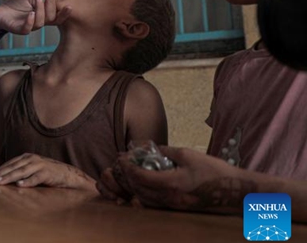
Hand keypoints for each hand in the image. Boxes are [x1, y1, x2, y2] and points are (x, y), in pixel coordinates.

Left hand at [0, 0, 71, 33]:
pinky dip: (30, 21)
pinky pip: (26, 29)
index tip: (69, 5)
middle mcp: (37, 23)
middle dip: (51, 4)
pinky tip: (31, 13)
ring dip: (41, 9)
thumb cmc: (16, 7)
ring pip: (40, 23)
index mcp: (43, 17)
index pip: (57, 18)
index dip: (64, 14)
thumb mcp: (31, 0)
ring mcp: (27, 27)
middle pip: (50, 18)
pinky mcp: (17, 29)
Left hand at [0, 153, 96, 192]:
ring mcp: (39, 165)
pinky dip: (27, 182)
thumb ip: (20, 172)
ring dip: (10, 177)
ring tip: (0, 182)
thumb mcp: (32, 170)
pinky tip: (19, 185)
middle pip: (13, 167)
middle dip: (0, 174)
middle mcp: (31, 159)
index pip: (9, 164)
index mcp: (26, 157)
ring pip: (21, 172)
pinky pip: (35, 178)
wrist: (67, 174)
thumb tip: (3, 179)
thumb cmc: (47, 174)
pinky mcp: (47, 173)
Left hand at [98, 146, 252, 213]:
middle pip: (138, 189)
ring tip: (133, 172)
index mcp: (170, 184)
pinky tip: (146, 183)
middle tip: (124, 163)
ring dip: (135, 186)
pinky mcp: (177, 208)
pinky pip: (154, 203)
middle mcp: (169, 199)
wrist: (234, 191)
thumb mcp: (188, 155)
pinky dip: (145, 193)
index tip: (122, 157)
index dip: (127, 167)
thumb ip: (166, 151)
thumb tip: (151, 148)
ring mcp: (173, 206)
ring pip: (144, 199)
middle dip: (127, 176)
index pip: (139, 177)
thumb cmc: (214, 171)